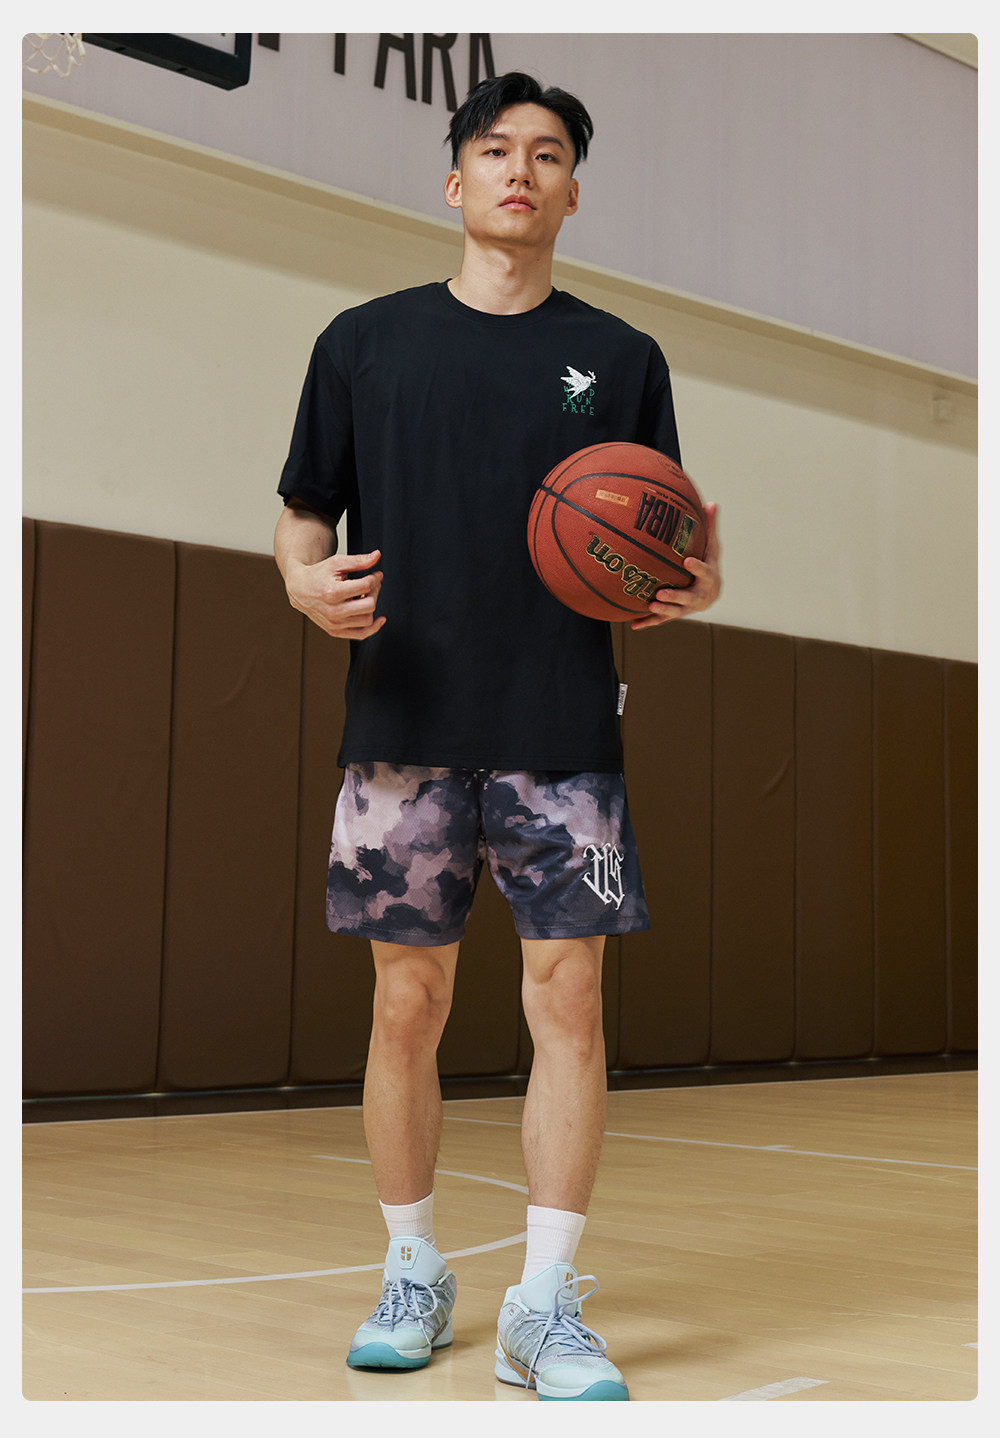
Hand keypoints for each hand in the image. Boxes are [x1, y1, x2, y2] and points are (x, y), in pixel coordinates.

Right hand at [285, 549, 385, 639]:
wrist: (300, 589)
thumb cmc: (318, 575)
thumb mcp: (337, 563)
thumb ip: (358, 560)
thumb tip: (377, 556)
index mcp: (333, 592)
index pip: (365, 586)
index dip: (375, 578)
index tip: (376, 575)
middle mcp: (333, 611)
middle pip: (369, 605)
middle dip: (375, 592)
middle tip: (371, 585)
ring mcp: (334, 623)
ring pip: (368, 619)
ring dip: (371, 606)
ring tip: (364, 597)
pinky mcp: (335, 631)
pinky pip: (361, 634)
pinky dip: (372, 628)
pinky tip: (377, 619)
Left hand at [631, 501, 720, 630]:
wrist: (711, 595)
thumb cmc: (709, 566)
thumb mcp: (712, 548)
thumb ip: (710, 527)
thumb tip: (711, 502)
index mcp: (708, 578)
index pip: (704, 572)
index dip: (697, 568)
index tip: (687, 561)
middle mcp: (698, 596)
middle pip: (688, 598)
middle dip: (675, 596)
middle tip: (661, 593)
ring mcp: (686, 607)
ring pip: (674, 611)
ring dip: (662, 610)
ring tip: (650, 604)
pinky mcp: (675, 613)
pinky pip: (661, 620)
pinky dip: (648, 622)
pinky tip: (633, 624)